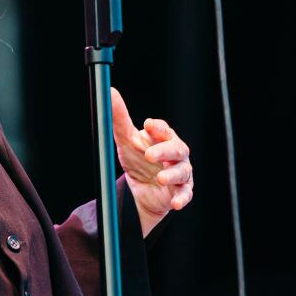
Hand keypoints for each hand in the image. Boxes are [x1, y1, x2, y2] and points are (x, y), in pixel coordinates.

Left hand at [110, 87, 193, 236]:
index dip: (158, 128)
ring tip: (161, 178)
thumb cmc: (137, 159)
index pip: (164, 130)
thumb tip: (109, 92)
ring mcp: (180, 172)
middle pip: (176, 149)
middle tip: (149, 155)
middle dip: (164, 151)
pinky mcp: (181, 190)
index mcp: (163, 138)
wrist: (141, 189)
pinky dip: (182, 198)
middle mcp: (175, 154)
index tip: (148, 125)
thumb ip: (119, 118)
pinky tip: (175, 202)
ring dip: (172, 174)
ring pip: (182, 171)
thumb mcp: (126, 139)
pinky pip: (185, 194)